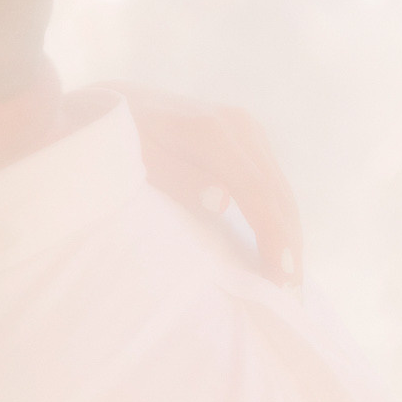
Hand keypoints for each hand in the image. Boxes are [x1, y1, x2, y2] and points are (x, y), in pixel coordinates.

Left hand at [96, 81, 303, 286]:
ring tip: (292, 284)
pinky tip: (282, 251)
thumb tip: (223, 203)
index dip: (273, 236)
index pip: (256, 192)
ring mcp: (246, 131)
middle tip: (292, 296)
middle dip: (290, 246)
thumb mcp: (134, 158)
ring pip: (281, 191)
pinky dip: (280, 219)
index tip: (281, 277)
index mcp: (213, 131)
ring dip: (291, 236)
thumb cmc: (115, 138)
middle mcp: (240, 127)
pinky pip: (271, 185)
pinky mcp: (246, 140)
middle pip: (277, 194)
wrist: (109, 104)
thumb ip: (176, 178)